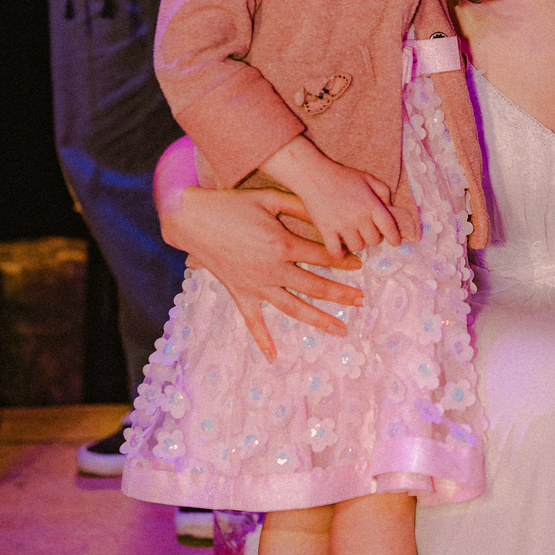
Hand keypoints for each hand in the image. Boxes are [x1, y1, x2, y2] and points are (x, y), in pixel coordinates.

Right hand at [163, 183, 363, 361]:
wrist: (191, 219)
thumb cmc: (231, 204)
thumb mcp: (268, 197)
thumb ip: (299, 206)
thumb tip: (326, 213)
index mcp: (282, 244)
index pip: (322, 256)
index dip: (344, 260)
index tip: (361, 264)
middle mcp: (272, 269)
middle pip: (315, 286)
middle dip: (341, 294)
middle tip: (362, 300)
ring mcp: (256, 285)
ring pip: (293, 308)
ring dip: (319, 320)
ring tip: (342, 329)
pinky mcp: (240, 293)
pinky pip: (252, 321)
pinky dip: (262, 339)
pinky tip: (273, 357)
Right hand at [263, 135, 400, 260]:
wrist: (314, 175)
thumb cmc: (342, 176)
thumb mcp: (368, 178)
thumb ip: (383, 191)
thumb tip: (390, 207)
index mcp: (371, 204)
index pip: (389, 226)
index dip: (394, 237)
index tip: (395, 243)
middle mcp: (359, 217)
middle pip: (374, 240)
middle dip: (372, 237)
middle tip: (366, 231)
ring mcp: (342, 225)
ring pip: (357, 247)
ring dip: (357, 243)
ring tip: (352, 236)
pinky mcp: (326, 230)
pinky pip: (336, 251)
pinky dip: (339, 253)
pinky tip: (339, 247)